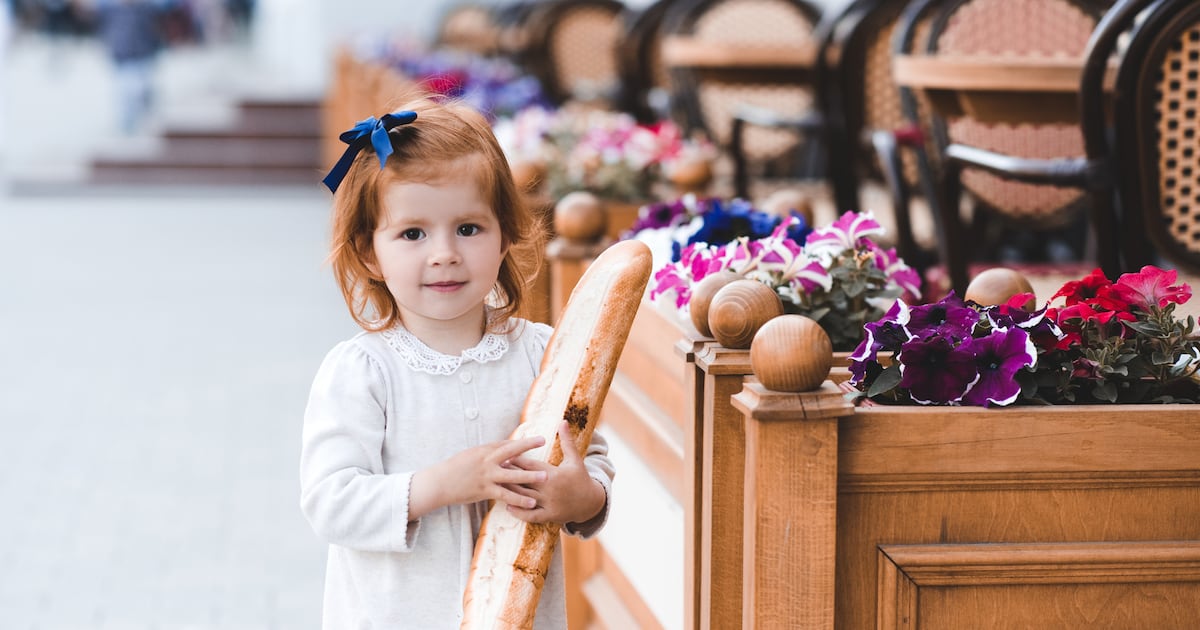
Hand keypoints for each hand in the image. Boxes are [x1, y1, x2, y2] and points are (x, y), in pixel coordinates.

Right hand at [408, 436, 547, 520]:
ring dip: (530, 476)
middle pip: (511, 451)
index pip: (505, 443)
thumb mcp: (470, 456)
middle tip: (543, 441)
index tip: (536, 439)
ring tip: (545, 476)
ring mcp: (487, 476)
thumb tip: (502, 453)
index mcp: (483, 450)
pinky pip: (505, 495)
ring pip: (512, 475)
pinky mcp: (485, 490)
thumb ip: (487, 455)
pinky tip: (531, 503)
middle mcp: (486, 461)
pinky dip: (519, 499)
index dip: (521, 442)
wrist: (439, 483)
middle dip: (527, 445)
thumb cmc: (454, 469)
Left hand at [503, 422, 605, 524]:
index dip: (516, 460)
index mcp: (554, 474)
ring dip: (510, 492)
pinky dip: (519, 512)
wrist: (591, 503)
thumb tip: (563, 421)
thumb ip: (566, 440)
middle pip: (524, 481)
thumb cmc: (581, 478)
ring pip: (524, 498)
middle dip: (509, 475)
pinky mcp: (549, 516)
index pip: (530, 466)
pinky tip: (508, 506)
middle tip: (494, 470)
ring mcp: (549, 504)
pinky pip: (530, 515)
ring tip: (496, 486)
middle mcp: (550, 489)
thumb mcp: (575, 459)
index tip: (503, 455)